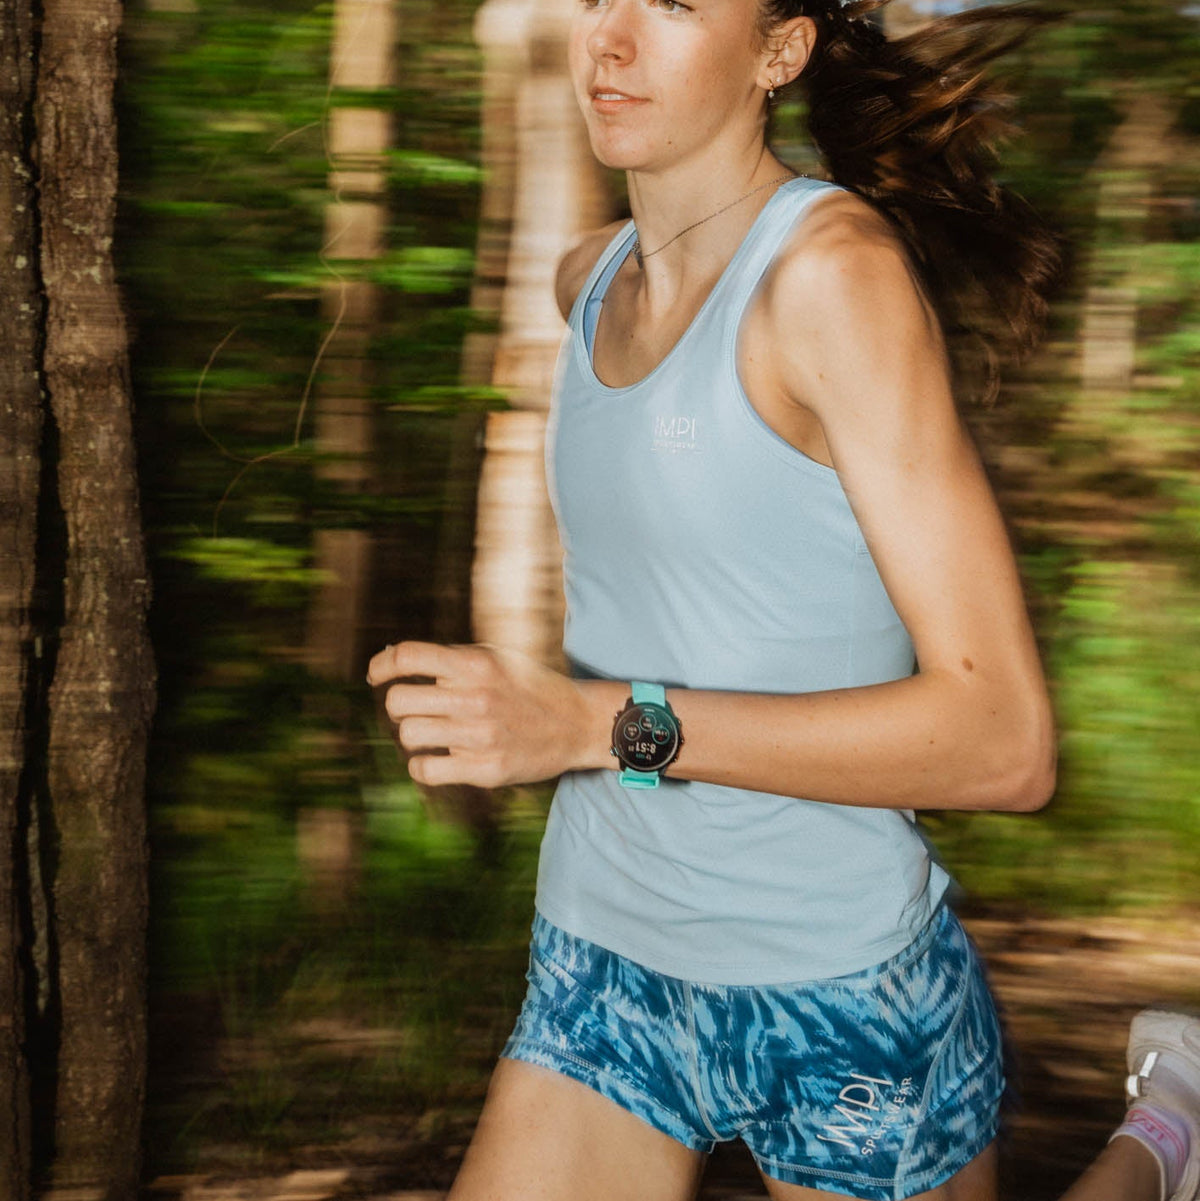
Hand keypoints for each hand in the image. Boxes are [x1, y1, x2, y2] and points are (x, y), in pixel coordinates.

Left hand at [366, 641, 610, 787]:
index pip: (407, 657)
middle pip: (397, 702)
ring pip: (409, 735)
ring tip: (437, 731)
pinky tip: (439, 756)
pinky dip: (424, 764)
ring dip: (416, 732)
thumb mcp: (495, 658)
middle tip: (417, 708)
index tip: (375, 675)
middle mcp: (475, 699)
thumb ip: (450, 659)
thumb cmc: (527, 686)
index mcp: (476, 665)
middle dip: (400, 704)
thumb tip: (390, 660)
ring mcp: (479, 737)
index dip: (381, 666)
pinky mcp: (484, 770)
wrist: (576, 723)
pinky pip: (424, 770)